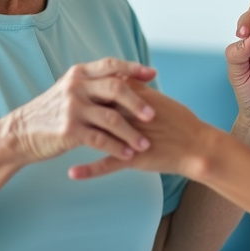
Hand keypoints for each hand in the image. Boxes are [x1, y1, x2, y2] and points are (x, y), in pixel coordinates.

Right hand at [3, 58, 157, 163]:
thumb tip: (126, 81)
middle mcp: (75, 86)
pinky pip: (101, 140)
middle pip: (116, 89)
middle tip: (153, 115)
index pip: (111, 64)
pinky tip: (128, 155)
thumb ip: (93, 86)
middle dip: (138, 103)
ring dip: (131, 133)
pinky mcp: (69, 130)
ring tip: (145, 144)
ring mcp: (72, 108)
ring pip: (112, 118)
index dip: (133, 68)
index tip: (153, 74)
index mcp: (78, 73)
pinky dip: (117, 148)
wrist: (20, 133)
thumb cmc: (50, 113)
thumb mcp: (69, 91)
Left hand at [68, 83, 214, 180]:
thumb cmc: (180, 122)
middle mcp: (128, 115)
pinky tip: (72, 174)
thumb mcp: (156, 99)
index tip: (67, 93)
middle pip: (94, 110)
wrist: (196, 145)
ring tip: (53, 145)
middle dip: (73, 113)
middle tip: (54, 116)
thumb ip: (137, 88)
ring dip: (73, 141)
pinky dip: (89, 170)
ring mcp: (128, 137)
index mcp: (134, 98)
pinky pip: (107, 164)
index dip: (84, 92)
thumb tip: (121, 76)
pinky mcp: (133, 158)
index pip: (103, 90)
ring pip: (95, 137)